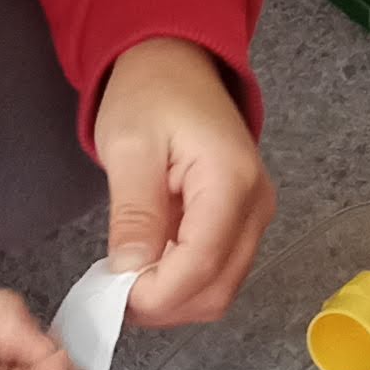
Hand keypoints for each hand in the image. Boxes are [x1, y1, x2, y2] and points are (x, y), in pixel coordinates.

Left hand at [94, 36, 273, 325]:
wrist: (176, 64)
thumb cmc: (150, 95)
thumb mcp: (129, 147)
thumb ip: (135, 213)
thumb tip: (131, 274)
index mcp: (230, 182)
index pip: (202, 266)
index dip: (157, 295)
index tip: (112, 296)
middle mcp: (256, 205)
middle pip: (218, 289)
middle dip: (165, 304)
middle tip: (114, 292)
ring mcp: (256, 215)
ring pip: (222, 289)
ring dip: (174, 297)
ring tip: (129, 277)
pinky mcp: (246, 220)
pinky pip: (220, 270)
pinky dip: (184, 281)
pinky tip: (150, 263)